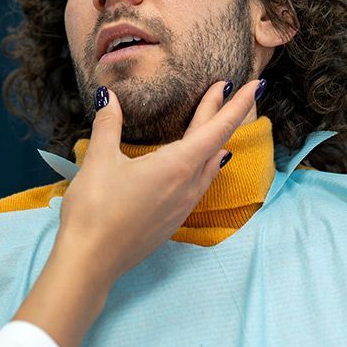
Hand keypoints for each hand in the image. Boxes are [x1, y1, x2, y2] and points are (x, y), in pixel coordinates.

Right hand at [10, 79, 259, 346]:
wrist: (91, 261)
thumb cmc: (94, 210)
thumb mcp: (99, 160)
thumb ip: (108, 125)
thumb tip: (109, 97)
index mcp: (175, 166)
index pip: (216, 128)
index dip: (236, 105)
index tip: (256, 85)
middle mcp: (187, 186)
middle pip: (214, 143)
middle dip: (221, 114)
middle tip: (226, 89)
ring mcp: (182, 206)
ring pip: (209, 167)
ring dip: (213, 141)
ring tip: (213, 124)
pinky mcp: (172, 221)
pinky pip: (198, 186)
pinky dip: (202, 165)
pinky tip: (193, 165)